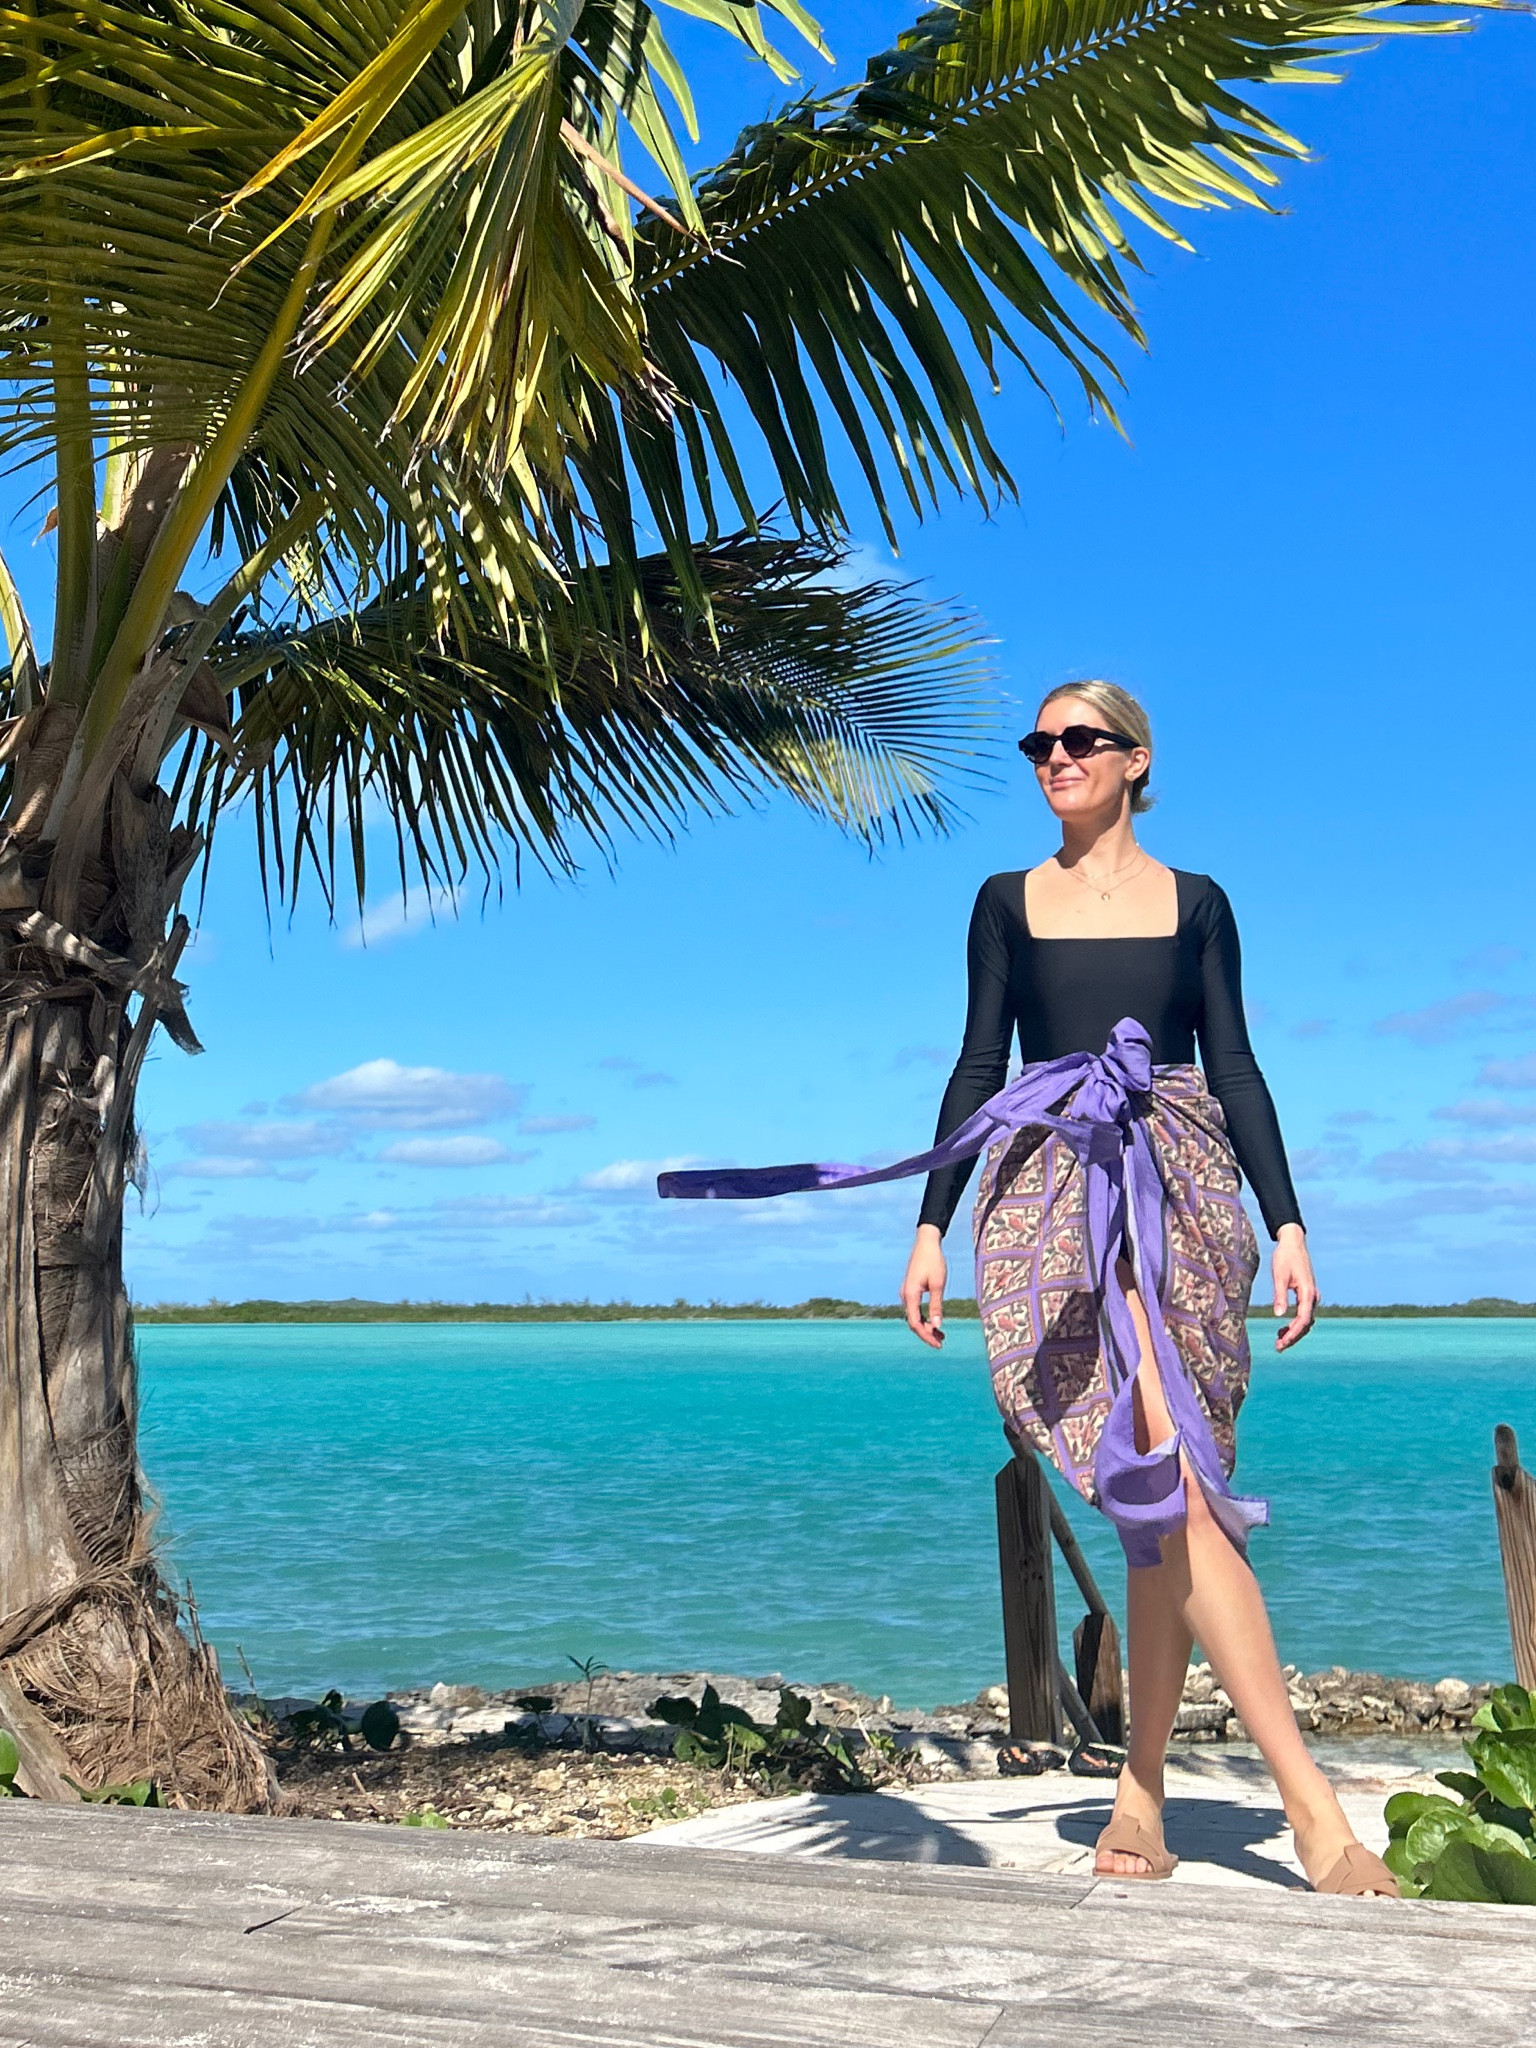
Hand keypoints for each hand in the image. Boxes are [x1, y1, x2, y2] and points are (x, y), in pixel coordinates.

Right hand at [902, 1225, 947, 1347]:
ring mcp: (907, 1292)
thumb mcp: (938, 1284)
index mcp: (910, 1294)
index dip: (926, 1336)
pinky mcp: (911, 1289)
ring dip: (926, 1326)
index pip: (915, 1323)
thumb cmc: (934, 1261)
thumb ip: (936, 1305)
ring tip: (941, 1335)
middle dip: (926, 1334)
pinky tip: (935, 1322)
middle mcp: (905, 1295)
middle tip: (941, 1343)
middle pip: (913, 1322)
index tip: (938, 1344)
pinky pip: (915, 1309)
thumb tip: (937, 1326)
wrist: (926, 1242)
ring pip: (914, 1316)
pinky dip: (925, 1317)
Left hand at [1272, 1222, 1316, 1351]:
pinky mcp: (1307, 1294)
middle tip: (1278, 1347)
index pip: (1302, 1320)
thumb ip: (1280, 1295)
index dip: (1293, 1333)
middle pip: (1306, 1323)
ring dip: (1294, 1330)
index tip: (1282, 1343)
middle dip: (1293, 1336)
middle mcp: (1313, 1296)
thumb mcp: (1279, 1276)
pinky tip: (1283, 1327)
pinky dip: (1295, 1322)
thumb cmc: (1285, 1257)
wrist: (1293, 1242)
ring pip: (1306, 1320)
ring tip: (1278, 1340)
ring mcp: (1312, 1295)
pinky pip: (1304, 1313)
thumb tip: (1279, 1315)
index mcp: (1308, 1293)